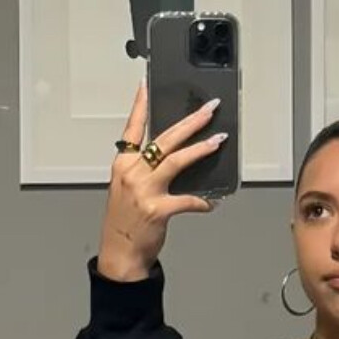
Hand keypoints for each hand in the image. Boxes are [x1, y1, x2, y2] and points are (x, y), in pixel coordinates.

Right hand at [97, 78, 226, 278]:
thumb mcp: (126, 189)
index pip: (132, 128)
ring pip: (177, 160)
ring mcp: (145, 190)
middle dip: (190, 122)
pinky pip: (187, 200)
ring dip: (201, 149)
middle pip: (165, 139)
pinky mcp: (158, 209)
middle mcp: (133, 172)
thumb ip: (143, 171)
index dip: (140, 106)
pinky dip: (202, 202)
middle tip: (208, 110)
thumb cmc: (123, 223)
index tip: (146, 86)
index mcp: (123, 164)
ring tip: (218, 141)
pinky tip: (212, 203)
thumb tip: (172, 158)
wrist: (120, 253)